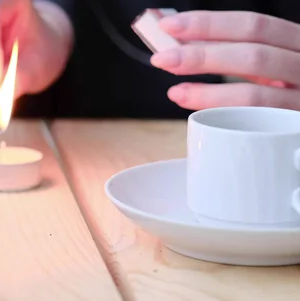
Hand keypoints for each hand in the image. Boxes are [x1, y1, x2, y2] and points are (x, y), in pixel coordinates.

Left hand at [150, 11, 299, 110]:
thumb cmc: (287, 92)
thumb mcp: (269, 65)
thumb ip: (233, 54)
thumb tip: (182, 47)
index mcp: (295, 43)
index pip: (252, 24)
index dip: (208, 24)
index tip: (169, 26)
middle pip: (252, 54)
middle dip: (201, 55)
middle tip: (162, 59)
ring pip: (254, 94)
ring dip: (207, 93)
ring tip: (176, 92)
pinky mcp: (294, 128)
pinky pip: (256, 125)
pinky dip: (225, 118)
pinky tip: (203, 118)